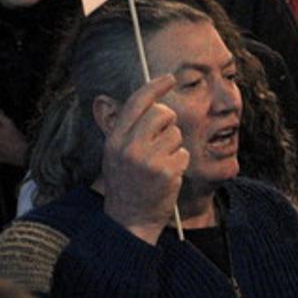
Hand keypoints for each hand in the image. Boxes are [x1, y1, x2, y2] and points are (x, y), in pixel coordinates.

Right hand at [98, 76, 188, 244]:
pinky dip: (179, 163)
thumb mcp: (116, 154)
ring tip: (160, 164)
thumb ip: (130, 129)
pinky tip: (167, 176)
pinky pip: (183, 153)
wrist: (129, 219)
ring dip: (173, 147)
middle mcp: (129, 147)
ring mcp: (149, 159)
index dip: (155, 86)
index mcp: (115, 139)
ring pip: (175, 134)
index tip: (169, 78)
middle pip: (162, 113)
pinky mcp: (166, 171)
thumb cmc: (126, 184)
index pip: (136, 102)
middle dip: (168, 122)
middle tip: (163, 138)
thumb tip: (153, 102)